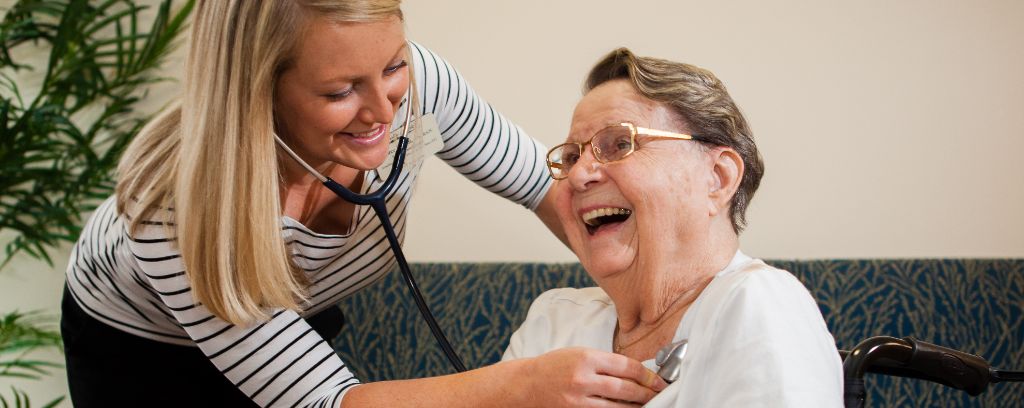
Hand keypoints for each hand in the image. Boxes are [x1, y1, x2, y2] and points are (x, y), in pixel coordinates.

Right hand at [518, 347, 667, 406]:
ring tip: (648, 405)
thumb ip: (605, 362)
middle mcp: (583, 379)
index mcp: (587, 358)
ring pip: (618, 407)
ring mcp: (579, 401)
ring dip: (637, 407)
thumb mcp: (579, 354)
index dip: (648, 375)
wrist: (527, 385)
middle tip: (660, 394)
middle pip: (626, 389)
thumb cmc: (554, 366)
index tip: (659, 380)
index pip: (627, 367)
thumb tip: (636, 372)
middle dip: (647, 393)